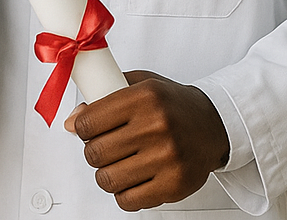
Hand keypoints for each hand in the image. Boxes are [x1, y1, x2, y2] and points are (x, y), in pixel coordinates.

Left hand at [65, 70, 229, 211]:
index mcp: (144, 98)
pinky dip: (124, 193)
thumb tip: (71, 122)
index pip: (88, 122)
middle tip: (105, 147)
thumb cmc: (173, 105)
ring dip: (106, 174)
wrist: (214, 124)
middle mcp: (156, 127)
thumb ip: (102, 98)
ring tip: (118, 164)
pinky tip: (132, 179)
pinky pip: (129, 200)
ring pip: (108, 179)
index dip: (81, 128)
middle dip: (93, 152)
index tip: (88, 129)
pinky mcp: (175, 185)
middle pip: (95, 152)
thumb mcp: (139, 86)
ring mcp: (167, 158)